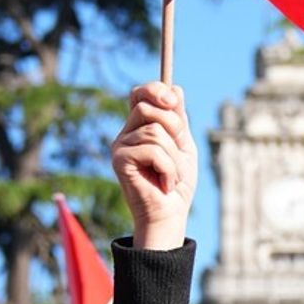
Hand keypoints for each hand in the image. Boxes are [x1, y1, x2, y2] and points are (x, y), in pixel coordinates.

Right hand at [111, 82, 198, 249]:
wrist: (169, 215)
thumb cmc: (176, 184)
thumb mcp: (183, 146)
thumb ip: (178, 120)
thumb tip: (176, 88)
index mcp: (139, 128)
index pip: (140, 95)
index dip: (155, 90)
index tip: (173, 100)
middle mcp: (125, 135)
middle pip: (148, 108)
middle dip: (174, 126)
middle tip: (178, 151)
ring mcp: (120, 147)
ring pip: (156, 132)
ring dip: (174, 156)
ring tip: (171, 175)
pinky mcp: (119, 161)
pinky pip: (152, 150)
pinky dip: (169, 168)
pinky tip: (165, 183)